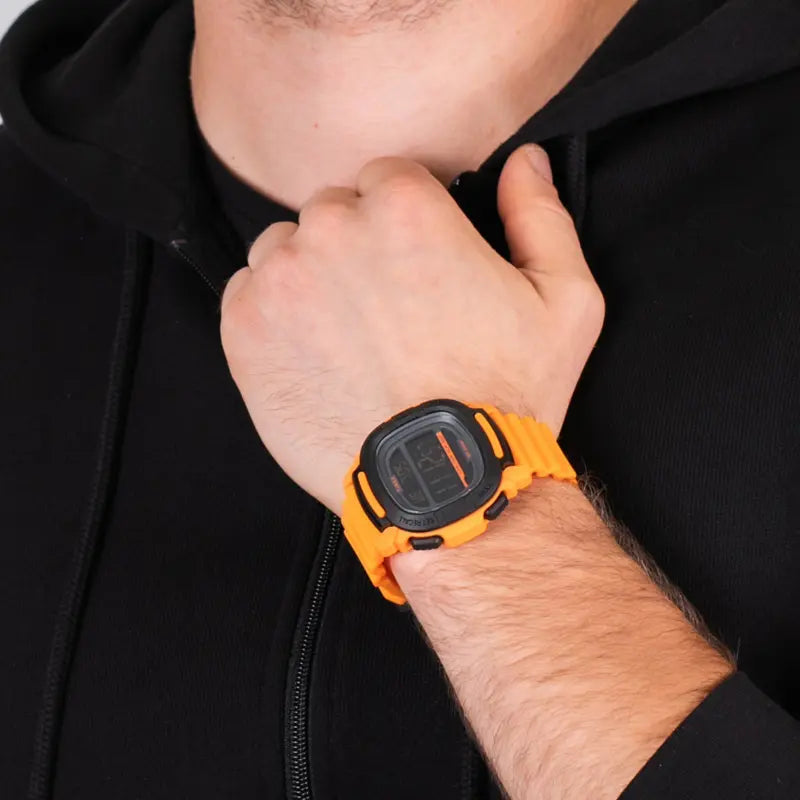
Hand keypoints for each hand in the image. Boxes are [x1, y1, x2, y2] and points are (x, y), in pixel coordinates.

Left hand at [220, 144, 603, 513]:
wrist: (443, 484)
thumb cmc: (507, 396)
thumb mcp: (565, 302)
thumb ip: (541, 216)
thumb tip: (523, 162)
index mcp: (406, 207)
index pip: (385, 178)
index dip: (405, 222)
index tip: (416, 266)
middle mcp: (331, 229)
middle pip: (332, 211)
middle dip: (356, 246)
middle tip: (387, 311)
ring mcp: (280, 280)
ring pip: (286, 248)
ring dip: (311, 276)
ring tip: (350, 338)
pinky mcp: (244, 331)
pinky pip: (247, 293)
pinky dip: (273, 314)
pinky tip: (315, 354)